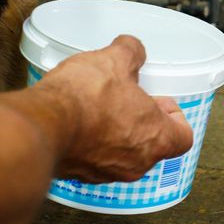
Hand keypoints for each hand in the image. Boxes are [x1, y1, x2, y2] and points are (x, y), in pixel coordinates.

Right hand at [36, 35, 192, 182]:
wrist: (40, 125)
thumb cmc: (85, 99)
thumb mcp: (115, 60)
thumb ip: (132, 52)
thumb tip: (133, 48)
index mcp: (155, 139)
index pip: (183, 138)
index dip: (175, 117)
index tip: (162, 102)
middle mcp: (135, 163)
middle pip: (152, 145)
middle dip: (143, 120)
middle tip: (129, 100)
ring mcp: (106, 173)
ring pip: (123, 153)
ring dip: (117, 132)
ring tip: (101, 107)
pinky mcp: (78, 175)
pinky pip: (94, 159)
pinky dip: (91, 142)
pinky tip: (79, 120)